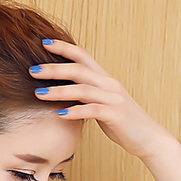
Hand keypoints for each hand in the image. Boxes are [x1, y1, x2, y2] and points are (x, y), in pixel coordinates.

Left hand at [30, 40, 174, 159]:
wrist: (148, 137)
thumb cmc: (122, 122)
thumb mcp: (102, 104)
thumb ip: (86, 95)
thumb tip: (64, 93)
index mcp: (105, 79)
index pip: (83, 56)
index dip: (64, 48)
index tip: (44, 43)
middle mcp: (109, 84)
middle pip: (79, 70)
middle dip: (54, 69)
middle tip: (32, 70)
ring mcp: (114, 99)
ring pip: (83, 90)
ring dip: (59, 91)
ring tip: (39, 94)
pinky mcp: (116, 115)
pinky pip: (93, 111)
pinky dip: (76, 112)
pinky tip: (60, 114)